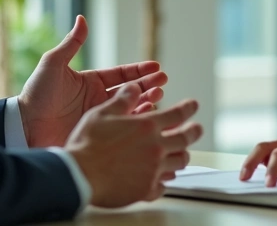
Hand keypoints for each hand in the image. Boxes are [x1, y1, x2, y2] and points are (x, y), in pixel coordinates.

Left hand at [18, 16, 166, 147]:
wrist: (25, 126)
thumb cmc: (36, 94)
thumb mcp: (54, 64)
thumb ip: (71, 44)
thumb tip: (82, 19)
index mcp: (91, 81)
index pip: (121, 73)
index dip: (140, 71)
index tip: (157, 67)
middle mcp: (98, 98)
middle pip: (131, 90)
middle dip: (149, 85)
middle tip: (163, 82)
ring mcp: (99, 117)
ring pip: (130, 108)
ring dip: (146, 102)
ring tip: (158, 96)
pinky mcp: (97, 134)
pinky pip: (121, 127)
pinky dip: (136, 122)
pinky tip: (146, 116)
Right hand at [65, 84, 203, 207]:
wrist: (80, 175)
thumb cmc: (87, 144)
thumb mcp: (102, 114)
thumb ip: (122, 101)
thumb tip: (133, 87)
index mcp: (146, 126)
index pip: (177, 113)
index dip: (188, 108)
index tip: (193, 105)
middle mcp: (155, 147)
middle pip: (185, 138)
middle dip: (194, 131)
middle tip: (197, 128)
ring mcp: (153, 170)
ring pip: (179, 162)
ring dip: (182, 155)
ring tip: (182, 153)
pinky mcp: (146, 189)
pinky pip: (163, 185)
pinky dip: (165, 180)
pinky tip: (161, 178)